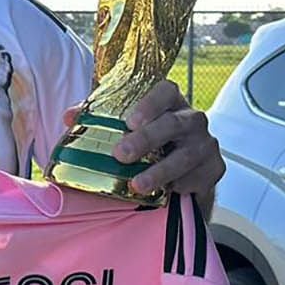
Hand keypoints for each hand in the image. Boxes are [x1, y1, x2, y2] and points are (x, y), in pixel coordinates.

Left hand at [63, 81, 224, 201]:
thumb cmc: (152, 144)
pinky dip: (181, 185)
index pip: (166, 91)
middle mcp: (192, 119)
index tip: (129, 121)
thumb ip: (100, 118)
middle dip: (146, 139)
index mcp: (171, 103)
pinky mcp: (215, 169)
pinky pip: (199, 177)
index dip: (149, 104)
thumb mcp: (128, 129)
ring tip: (137, 185)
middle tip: (120, 154)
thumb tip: (70, 117)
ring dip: (160, 171)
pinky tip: (167, 193)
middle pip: (174, 124)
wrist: (185, 173)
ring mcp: (206, 144)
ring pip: (186, 155)